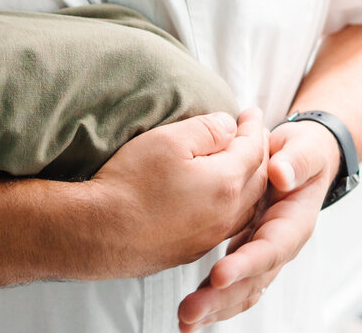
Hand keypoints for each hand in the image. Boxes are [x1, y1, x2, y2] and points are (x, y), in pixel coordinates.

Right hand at [90, 108, 267, 276]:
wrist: (102, 233)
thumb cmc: (132, 183)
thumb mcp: (167, 141)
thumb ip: (206, 129)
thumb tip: (229, 126)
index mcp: (226, 182)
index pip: (253, 149)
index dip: (253, 127)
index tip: (252, 112)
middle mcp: (228, 213)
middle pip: (257, 177)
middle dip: (259, 152)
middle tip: (253, 133)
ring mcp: (212, 235)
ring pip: (248, 204)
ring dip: (252, 179)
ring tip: (245, 162)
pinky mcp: (195, 249)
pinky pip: (231, 223)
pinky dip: (238, 203)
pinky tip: (225, 197)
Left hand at [176, 118, 340, 329]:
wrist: (298, 159)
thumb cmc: (301, 154)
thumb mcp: (304, 150)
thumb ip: (296, 161)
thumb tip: (281, 174)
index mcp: (293, 223)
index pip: (271, 248)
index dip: (247, 264)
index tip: (219, 275)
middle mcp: (278, 245)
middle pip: (253, 280)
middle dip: (222, 298)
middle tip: (190, 311)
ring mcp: (261, 252)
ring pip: (241, 289)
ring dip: (214, 306)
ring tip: (185, 320)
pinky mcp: (246, 252)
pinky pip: (232, 283)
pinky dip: (213, 299)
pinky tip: (191, 314)